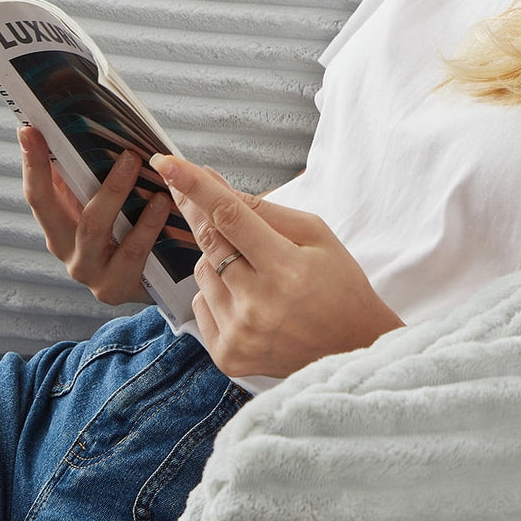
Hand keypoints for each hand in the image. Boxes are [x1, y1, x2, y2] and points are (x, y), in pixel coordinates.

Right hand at [19, 125, 171, 305]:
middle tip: (125, 154)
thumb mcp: (110, 206)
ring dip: (118, 196)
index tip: (30, 130)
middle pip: (60, 212)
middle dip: (79, 172)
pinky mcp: (116, 287)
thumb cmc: (132, 233)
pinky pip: (132, 255)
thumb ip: (94, 179)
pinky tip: (163, 204)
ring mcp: (90, 272)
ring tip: (143, 172)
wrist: (161, 284)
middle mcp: (68, 251)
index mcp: (59, 227)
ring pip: (95, 231)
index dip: (33, 162)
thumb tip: (90, 134)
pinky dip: (149, 227)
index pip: (38, 193)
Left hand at [150, 154, 403, 378]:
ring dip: (218, 258)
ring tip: (255, 270)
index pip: (232, 217)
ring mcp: (239, 333)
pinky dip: (216, 291)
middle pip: (209, 242)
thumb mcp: (317, 235)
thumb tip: (218, 187)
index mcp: (287, 269)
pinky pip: (200, 304)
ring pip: (202, 271)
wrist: (351, 347)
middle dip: (197, 211)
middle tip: (186, 187)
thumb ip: (266, 212)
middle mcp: (258, 304)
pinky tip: (248, 297)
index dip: (198, 188)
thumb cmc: (339, 284)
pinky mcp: (227, 355)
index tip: (170, 165)